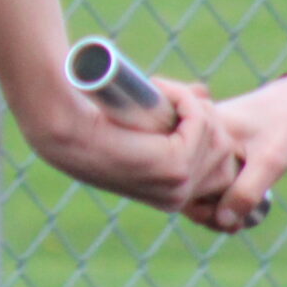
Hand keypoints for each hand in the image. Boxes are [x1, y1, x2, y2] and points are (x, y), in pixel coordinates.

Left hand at [20, 76, 238, 213]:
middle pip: (226, 150)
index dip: (210, 129)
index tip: (186, 105)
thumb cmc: (92, 123)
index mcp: (173, 194)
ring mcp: (178, 187)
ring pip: (217, 134)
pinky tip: (158, 89)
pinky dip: (184, 99)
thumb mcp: (143, 128)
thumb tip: (205, 91)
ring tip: (157, 90)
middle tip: (166, 93)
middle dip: (204, 114)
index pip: (224, 165)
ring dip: (190, 103)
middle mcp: (179, 197)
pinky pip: (202, 123)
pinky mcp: (174, 168)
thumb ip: (175, 118)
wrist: (61, 126)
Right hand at [188, 72, 286, 233]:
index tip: (217, 222)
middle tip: (229, 228)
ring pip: (196, 181)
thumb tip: (222, 222)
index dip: (194, 203)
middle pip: (185, 180)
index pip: (182, 174)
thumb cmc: (286, 124)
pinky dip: (217, 195)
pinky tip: (233, 213)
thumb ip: (246, 191)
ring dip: (211, 205)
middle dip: (203, 209)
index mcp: (199, 129)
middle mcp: (192, 133)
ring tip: (234, 224)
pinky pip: (205, 177)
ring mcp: (200, 143)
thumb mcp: (271, 161)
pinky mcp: (209, 150)